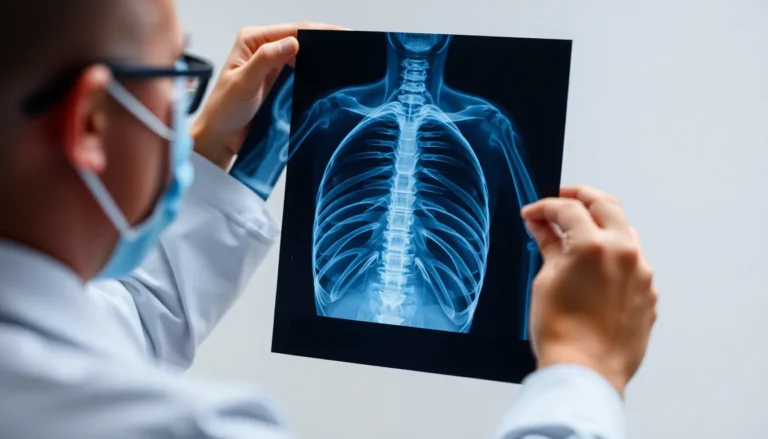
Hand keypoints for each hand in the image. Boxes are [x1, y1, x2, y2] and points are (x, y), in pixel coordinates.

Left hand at [190, 22, 346, 169]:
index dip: (318, 31)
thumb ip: (266, 59)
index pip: (291, 30)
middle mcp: (262, 48)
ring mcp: (272, 65)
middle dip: (323, 42)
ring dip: (320, 57)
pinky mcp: (279, 81)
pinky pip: (301, 72)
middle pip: (300, 39)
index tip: (340, 34)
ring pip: (303, 55)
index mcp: (252, 40)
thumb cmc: (223, 110)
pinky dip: (314, 72)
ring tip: (343, 59)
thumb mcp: (244, 82)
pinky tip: (327, 75)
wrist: (220, 136)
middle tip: (348, 46)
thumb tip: (292, 43)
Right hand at [521, 186, 657, 395]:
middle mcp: (625, 253)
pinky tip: (593, 268)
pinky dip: (612, 256)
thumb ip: (549, 245)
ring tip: (576, 234)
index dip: (545, 207)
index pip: (568, 209)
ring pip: (623, 231)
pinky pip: (631, 262)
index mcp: (595, 245)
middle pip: (605, 204)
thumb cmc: (562, 334)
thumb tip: (542, 226)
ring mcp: (641, 273)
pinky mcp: (647, 294)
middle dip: (580, 197)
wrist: (585, 373)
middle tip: (560, 201)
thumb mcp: (546, 280)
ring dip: (600, 225)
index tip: (533, 214)